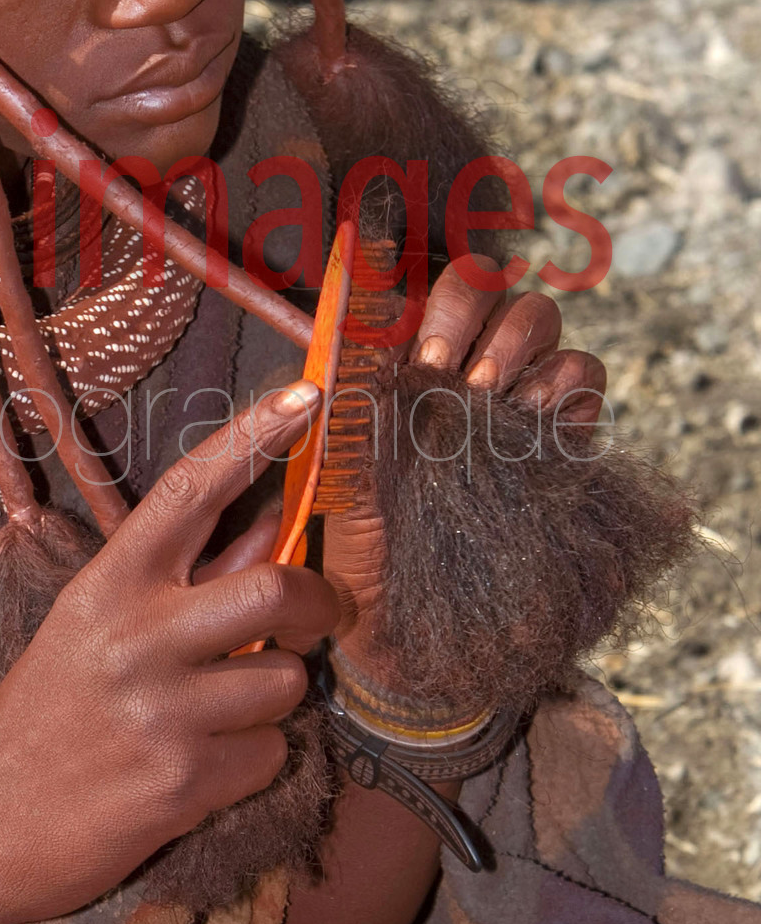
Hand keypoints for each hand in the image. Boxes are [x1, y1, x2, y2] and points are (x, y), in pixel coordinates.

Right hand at [0, 381, 339, 923]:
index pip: (188, 490)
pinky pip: (270, 755)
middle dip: (318, 603)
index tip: (308, 394)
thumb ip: (186, 581)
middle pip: (273, 587)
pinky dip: (251, 764)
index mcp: (105, 585)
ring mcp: (158, 711)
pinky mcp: (181, 782)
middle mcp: (132, 637)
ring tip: (217, 717)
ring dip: (273, 701)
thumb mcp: (93, 631)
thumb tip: (274, 527)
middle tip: (319, 615)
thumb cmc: (44, 719)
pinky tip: (198, 770)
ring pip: (285, 681)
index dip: (253, 436)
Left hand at [323, 264, 608, 663]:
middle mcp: (457, 371)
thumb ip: (347, 424)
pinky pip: (581, 373)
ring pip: (536, 318)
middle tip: (450, 372)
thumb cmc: (367, 563)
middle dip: (469, 315)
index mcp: (398, 372)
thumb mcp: (342, 489)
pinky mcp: (562, 430)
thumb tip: (343, 360)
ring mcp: (514, 395)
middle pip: (484, 288)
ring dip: (515, 344)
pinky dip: (562, 383)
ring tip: (489, 396)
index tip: (420, 348)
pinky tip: (535, 419)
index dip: (421, 302)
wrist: (423, 635)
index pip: (418, 293)